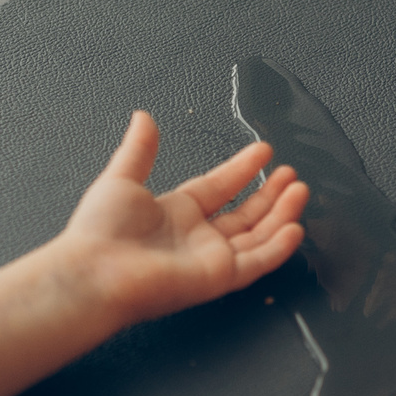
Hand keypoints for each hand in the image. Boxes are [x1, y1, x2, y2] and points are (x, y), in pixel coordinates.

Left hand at [51, 111, 307, 329]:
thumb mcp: (120, 178)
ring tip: (300, 190)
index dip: (242, 170)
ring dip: (280, 214)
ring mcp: (209, 259)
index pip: (219, 188)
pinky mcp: (218, 278)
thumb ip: (140, 150)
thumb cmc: (100, 230)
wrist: (94, 271)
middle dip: (270, 194)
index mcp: (175, 212)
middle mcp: (196, 236)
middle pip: (244, 214)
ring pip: (257, 236)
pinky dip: (277, 248)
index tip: (264, 151)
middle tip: (292, 173)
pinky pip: (256, 263)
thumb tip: (143, 117)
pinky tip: (295, 227)